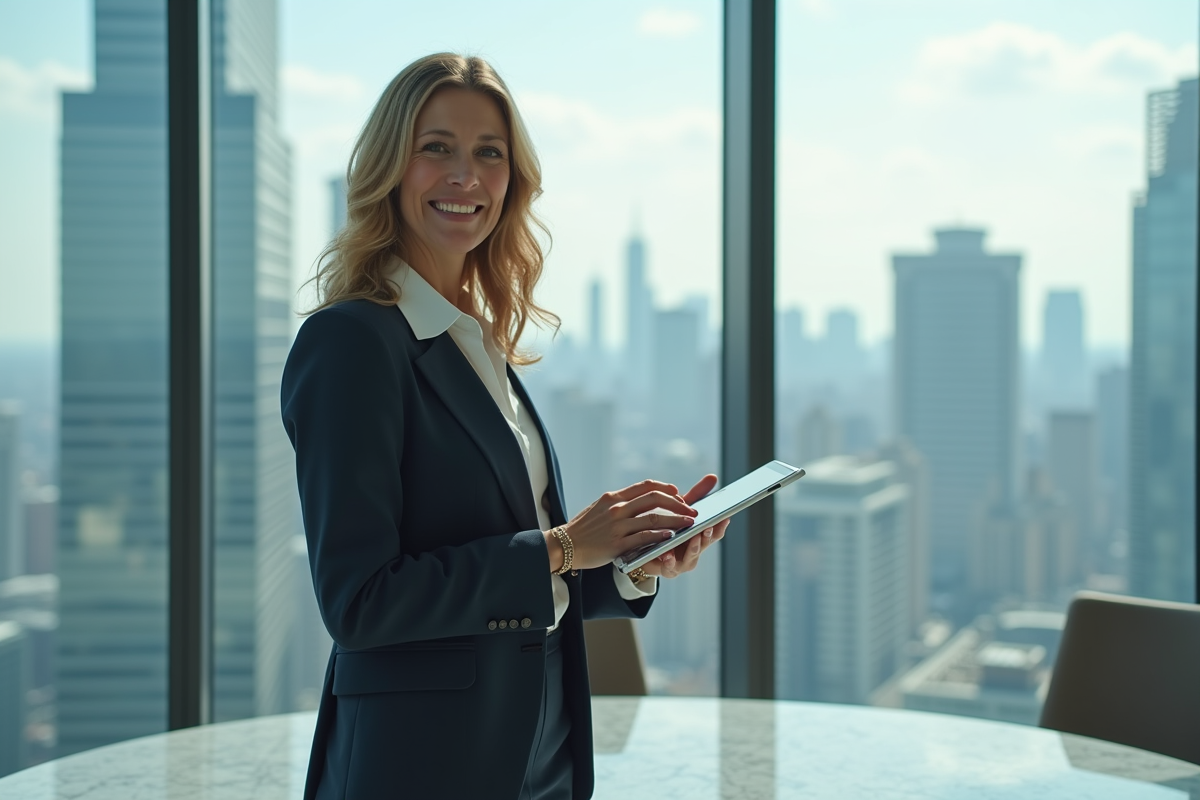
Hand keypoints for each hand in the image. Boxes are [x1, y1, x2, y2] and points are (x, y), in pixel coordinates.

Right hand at [547, 480, 697, 571]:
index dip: (665, 488)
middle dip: (677, 503)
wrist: (563, 546)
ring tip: (689, 523)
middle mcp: (617, 508)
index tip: (678, 493)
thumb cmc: (583, 529)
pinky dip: (660, 537)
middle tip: (690, 510)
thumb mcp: (599, 508)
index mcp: (613, 497)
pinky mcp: (616, 545)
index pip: (646, 486)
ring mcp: (617, 526)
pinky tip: (671, 537)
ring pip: (654, 519)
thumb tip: (640, 500)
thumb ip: (619, 503)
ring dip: (675, 520)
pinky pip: (644, 538)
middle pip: (654, 499)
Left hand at [638, 473, 727, 579]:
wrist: (642, 550)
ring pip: (690, 558)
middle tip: (707, 527)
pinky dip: (670, 561)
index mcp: (698, 537)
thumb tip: (713, 476)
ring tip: (692, 538)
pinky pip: (669, 568)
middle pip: (705, 544)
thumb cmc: (665, 526)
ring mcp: (681, 563)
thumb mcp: (679, 509)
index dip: (720, 525)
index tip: (725, 516)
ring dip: (692, 548)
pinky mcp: (665, 570)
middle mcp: (693, 551)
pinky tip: (667, 554)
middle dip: (707, 536)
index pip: (714, 531)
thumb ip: (696, 495)